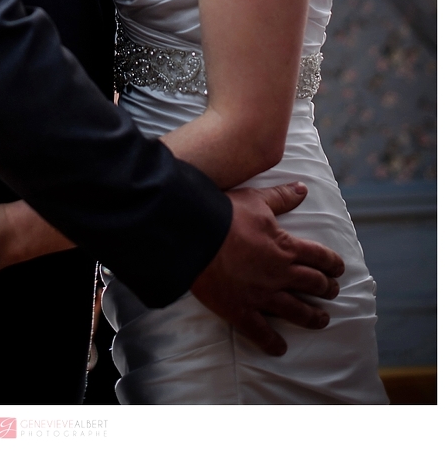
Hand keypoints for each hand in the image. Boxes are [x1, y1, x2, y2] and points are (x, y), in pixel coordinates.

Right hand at [191, 182, 344, 355]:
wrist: (196, 236)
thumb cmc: (226, 214)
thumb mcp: (257, 200)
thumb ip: (282, 197)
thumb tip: (303, 188)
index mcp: (285, 247)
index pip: (318, 257)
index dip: (332, 263)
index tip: (339, 269)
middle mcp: (279, 274)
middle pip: (312, 284)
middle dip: (326, 288)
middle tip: (332, 292)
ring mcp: (262, 296)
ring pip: (296, 311)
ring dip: (312, 317)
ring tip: (322, 320)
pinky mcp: (241, 311)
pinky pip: (262, 332)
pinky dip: (273, 343)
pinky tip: (281, 348)